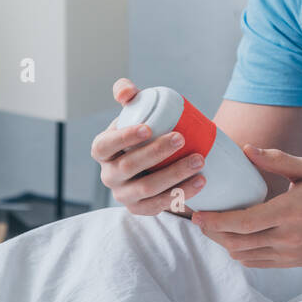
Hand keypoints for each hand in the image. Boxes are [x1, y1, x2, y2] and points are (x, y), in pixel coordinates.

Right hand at [90, 77, 206, 215]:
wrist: (155, 160)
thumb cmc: (143, 130)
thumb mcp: (134, 110)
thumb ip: (127, 93)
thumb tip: (126, 92)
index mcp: (101, 150)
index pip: (105, 145)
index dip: (124, 138)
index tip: (148, 128)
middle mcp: (108, 175)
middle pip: (129, 167)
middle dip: (156, 153)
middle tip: (181, 138)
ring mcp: (123, 195)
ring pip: (147, 189)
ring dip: (175, 175)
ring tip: (199, 160)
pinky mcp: (141, 209)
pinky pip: (160, 205)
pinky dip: (182, 193)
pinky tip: (200, 181)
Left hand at [192, 144, 301, 267]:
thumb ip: (276, 160)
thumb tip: (246, 150)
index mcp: (289, 212)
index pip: (242, 222)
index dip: (215, 221)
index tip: (197, 215)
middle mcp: (287, 237)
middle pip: (237, 242)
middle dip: (212, 233)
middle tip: (197, 220)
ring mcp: (290, 254)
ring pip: (245, 255)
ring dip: (225, 244)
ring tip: (213, 228)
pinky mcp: (293, 263)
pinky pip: (259, 263)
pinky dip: (242, 253)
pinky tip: (236, 240)